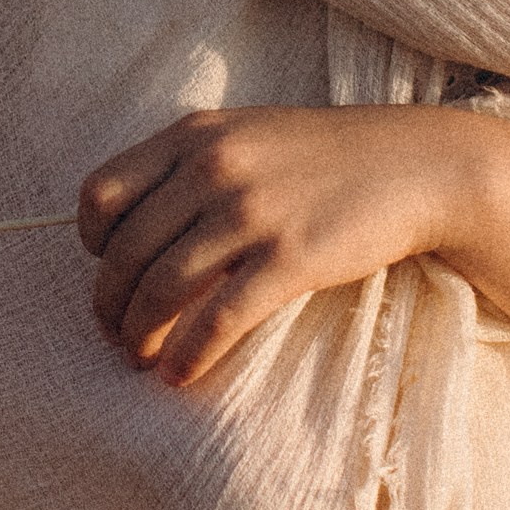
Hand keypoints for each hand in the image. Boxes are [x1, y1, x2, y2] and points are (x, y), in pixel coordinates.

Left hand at [80, 106, 467, 386]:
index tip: (105, 269)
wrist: (417, 166)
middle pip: (124, 252)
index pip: (101, 193)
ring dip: (140, 336)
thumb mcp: (249, 134)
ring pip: (161, 289)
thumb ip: (193, 162)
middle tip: (114, 334)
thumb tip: (136, 223)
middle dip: (109, 305)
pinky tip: (181, 375)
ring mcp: (251, 212)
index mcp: (195, 134)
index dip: (92, 243)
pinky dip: (188, 355)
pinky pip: (217, 319)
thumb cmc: (327, 157)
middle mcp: (213, 168)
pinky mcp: (290, 258)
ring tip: (141, 359)